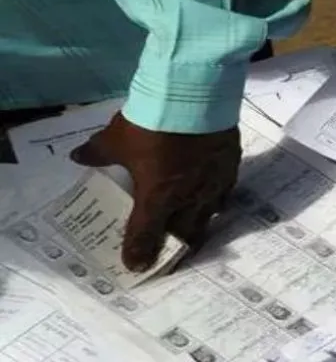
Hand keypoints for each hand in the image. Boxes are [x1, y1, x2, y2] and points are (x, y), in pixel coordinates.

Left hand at [71, 112, 239, 270]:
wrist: (194, 95)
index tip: (136, 265)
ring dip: (197, 226)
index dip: (139, 252)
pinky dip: (214, 201)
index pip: (146, 234)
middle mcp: (188, 200)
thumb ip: (98, 153)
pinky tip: (212, 197)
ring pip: (208, 218)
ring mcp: (214, 187)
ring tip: (192, 228)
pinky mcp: (231, 170)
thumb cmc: (152, 122)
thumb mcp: (117, 138)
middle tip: (168, 251)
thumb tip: (78, 157)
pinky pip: (224, 194)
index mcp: (157, 197)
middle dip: (175, 246)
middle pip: (184, 234)